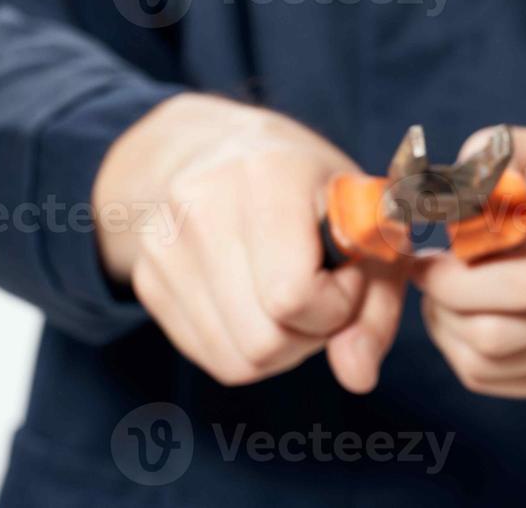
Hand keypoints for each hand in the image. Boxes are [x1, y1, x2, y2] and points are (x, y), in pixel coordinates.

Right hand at [93, 94, 404, 393]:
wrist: (219, 148)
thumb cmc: (310, 189)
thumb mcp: (368, 225)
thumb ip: (377, 303)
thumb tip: (357, 377)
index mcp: (269, 173)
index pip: (294, 293)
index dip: (338, 303)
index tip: (347, 273)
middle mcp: (203, 203)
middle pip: (265, 339)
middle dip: (312, 331)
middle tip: (323, 288)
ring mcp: (164, 244)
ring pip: (239, 360)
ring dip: (283, 346)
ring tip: (293, 295)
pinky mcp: (148, 278)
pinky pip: (212, 357)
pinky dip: (249, 347)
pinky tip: (260, 302)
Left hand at [413, 127, 525, 397]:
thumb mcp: (522, 147)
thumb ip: (474, 172)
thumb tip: (430, 212)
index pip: (520, 283)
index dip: (453, 279)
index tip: (423, 259)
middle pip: (499, 334)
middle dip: (443, 308)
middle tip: (427, 278)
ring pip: (491, 364)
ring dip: (447, 332)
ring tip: (444, 295)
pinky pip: (502, 381)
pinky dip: (466, 353)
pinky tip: (468, 315)